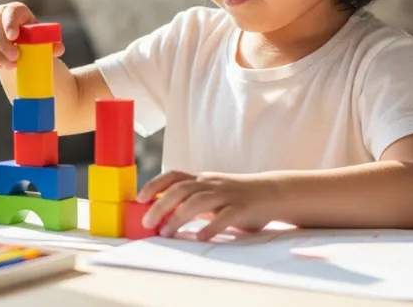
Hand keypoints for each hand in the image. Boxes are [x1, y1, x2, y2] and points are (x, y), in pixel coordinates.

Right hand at [0, 2, 64, 69]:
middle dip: (3, 44)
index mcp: (15, 10)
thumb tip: (58, 49)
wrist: (18, 43)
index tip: (14, 38)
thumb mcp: (43, 38)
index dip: (10, 24)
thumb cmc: (32, 38)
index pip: (10, 12)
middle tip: (15, 58)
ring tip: (10, 66)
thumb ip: (52, 43)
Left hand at [138, 170, 280, 240]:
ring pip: (198, 201)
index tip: (139, 198)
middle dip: (160, 205)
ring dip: (179, 217)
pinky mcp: (242, 207)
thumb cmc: (237, 196)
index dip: (154, 185)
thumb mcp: (212, 193)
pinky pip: (225, 216)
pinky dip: (211, 227)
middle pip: (181, 189)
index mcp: (202, 179)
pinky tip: (200, 237)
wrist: (273, 193)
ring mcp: (227, 194)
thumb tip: (162, 215)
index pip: (174, 176)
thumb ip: (191, 200)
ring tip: (167, 232)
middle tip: (147, 222)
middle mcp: (212, 183)